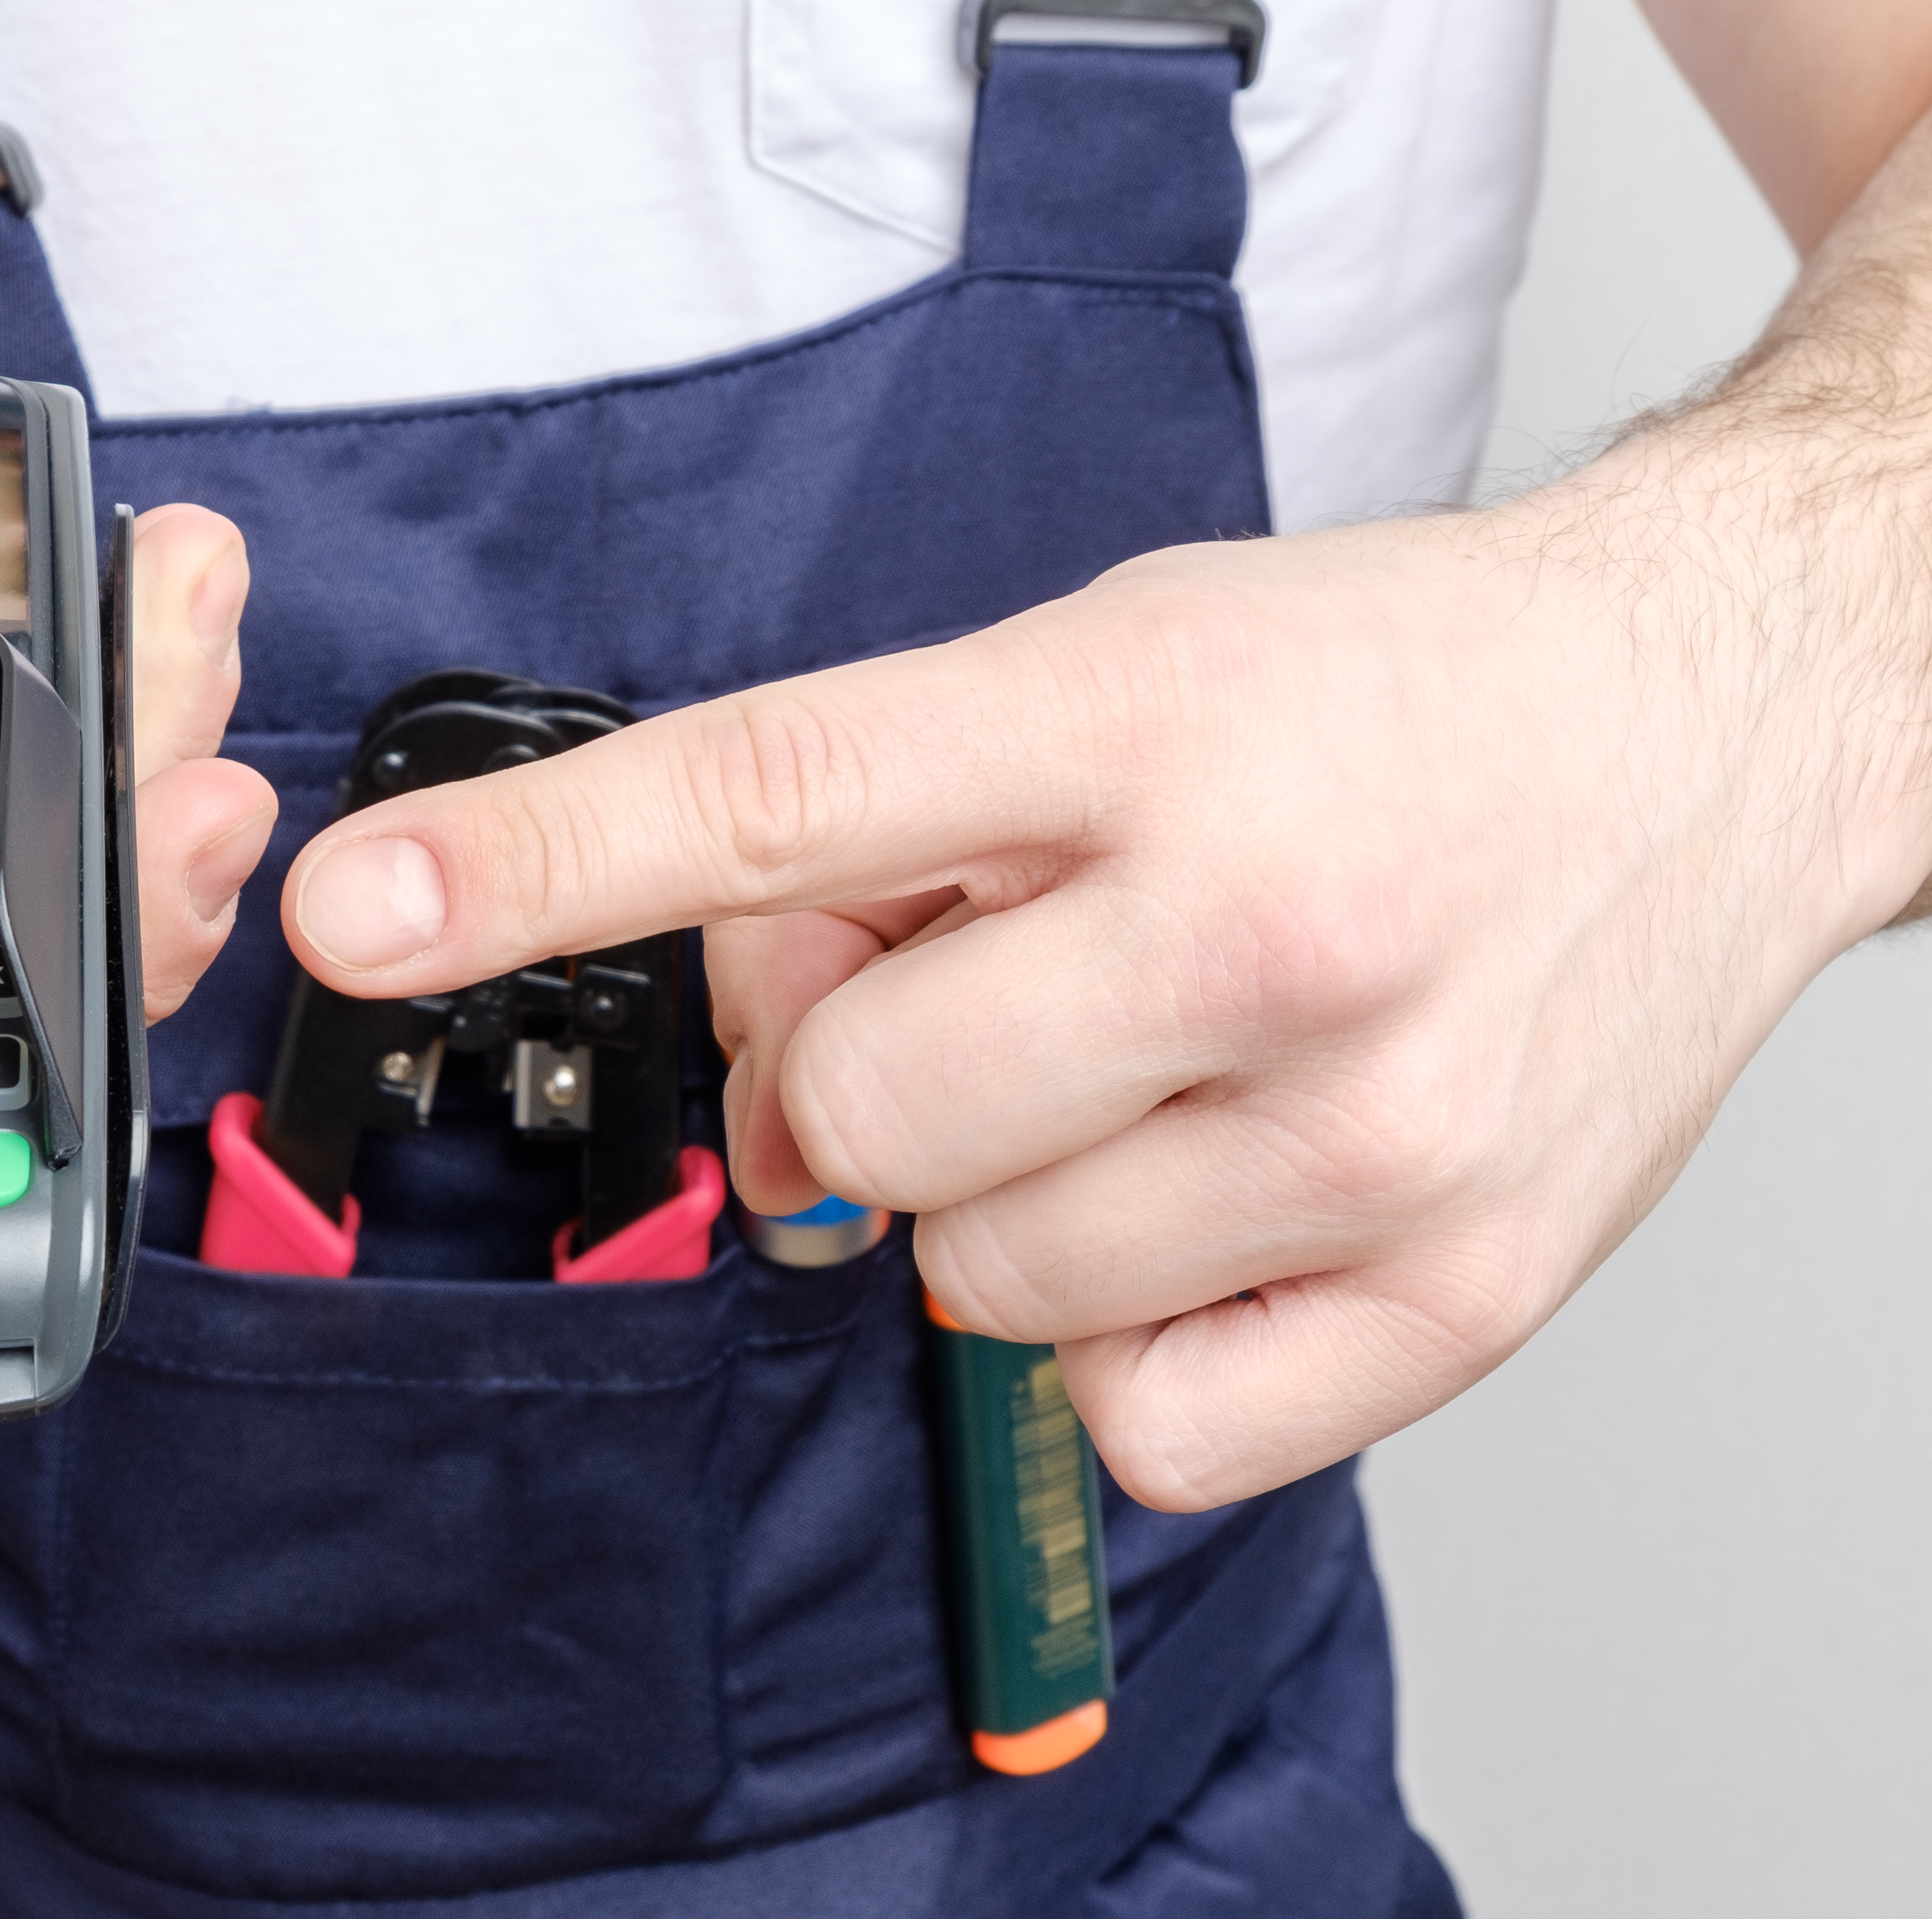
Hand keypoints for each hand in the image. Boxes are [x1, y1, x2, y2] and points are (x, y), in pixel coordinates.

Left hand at [275, 464, 1931, 1509]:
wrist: (1719, 716)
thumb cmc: (1389, 689)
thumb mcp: (1119, 652)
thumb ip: (894, 816)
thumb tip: (735, 1014)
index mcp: (1144, 715)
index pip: (776, 789)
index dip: (532, 862)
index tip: (350, 910)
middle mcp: (1267, 922)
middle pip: (855, 1109)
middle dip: (858, 1071)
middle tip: (982, 983)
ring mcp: (1376, 1124)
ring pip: (975, 1275)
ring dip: (1002, 1192)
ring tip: (1138, 1063)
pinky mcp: (1464, 1286)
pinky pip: (1136, 1418)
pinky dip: (1122, 1329)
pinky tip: (1210, 1192)